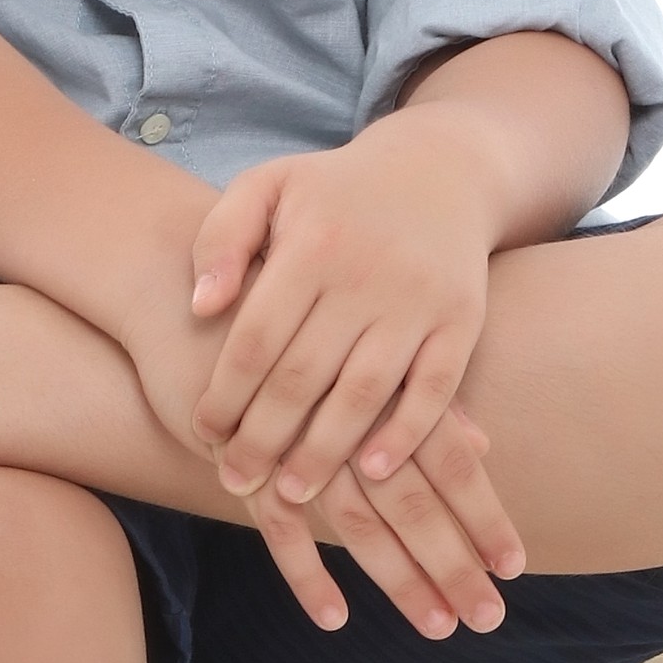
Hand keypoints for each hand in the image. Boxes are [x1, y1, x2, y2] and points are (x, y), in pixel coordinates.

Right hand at [120, 277, 511, 640]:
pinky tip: (335, 618)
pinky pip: (277, 528)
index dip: (484, 517)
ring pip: (357, 524)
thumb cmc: (299, 314)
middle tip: (490, 619)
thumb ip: (423, 391)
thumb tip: (483, 445)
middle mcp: (351, 418)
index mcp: (390, 383)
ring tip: (436, 626)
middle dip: (455, 567)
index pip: (454, 464)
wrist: (184, 289)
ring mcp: (296, 442)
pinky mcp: (245, 460)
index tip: (514, 567)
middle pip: (416, 505)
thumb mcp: (366, 338)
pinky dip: (305, 574)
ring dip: (398, 581)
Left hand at [188, 114, 520, 543]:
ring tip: (290, 492)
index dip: (227, 393)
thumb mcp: (268, 186)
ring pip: (364, 392)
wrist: (442, 170)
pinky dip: (405, 433)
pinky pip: (434, 389)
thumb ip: (221, 239)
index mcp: (310, 244)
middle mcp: (365, 274)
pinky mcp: (462, 320)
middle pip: (303, 375)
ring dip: (325, 451)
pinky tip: (371, 470)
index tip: (204, 433)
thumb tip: (201, 307)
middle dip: (263, 438)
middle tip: (235, 479)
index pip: (256, 338)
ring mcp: (418, 300)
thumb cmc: (333, 191)